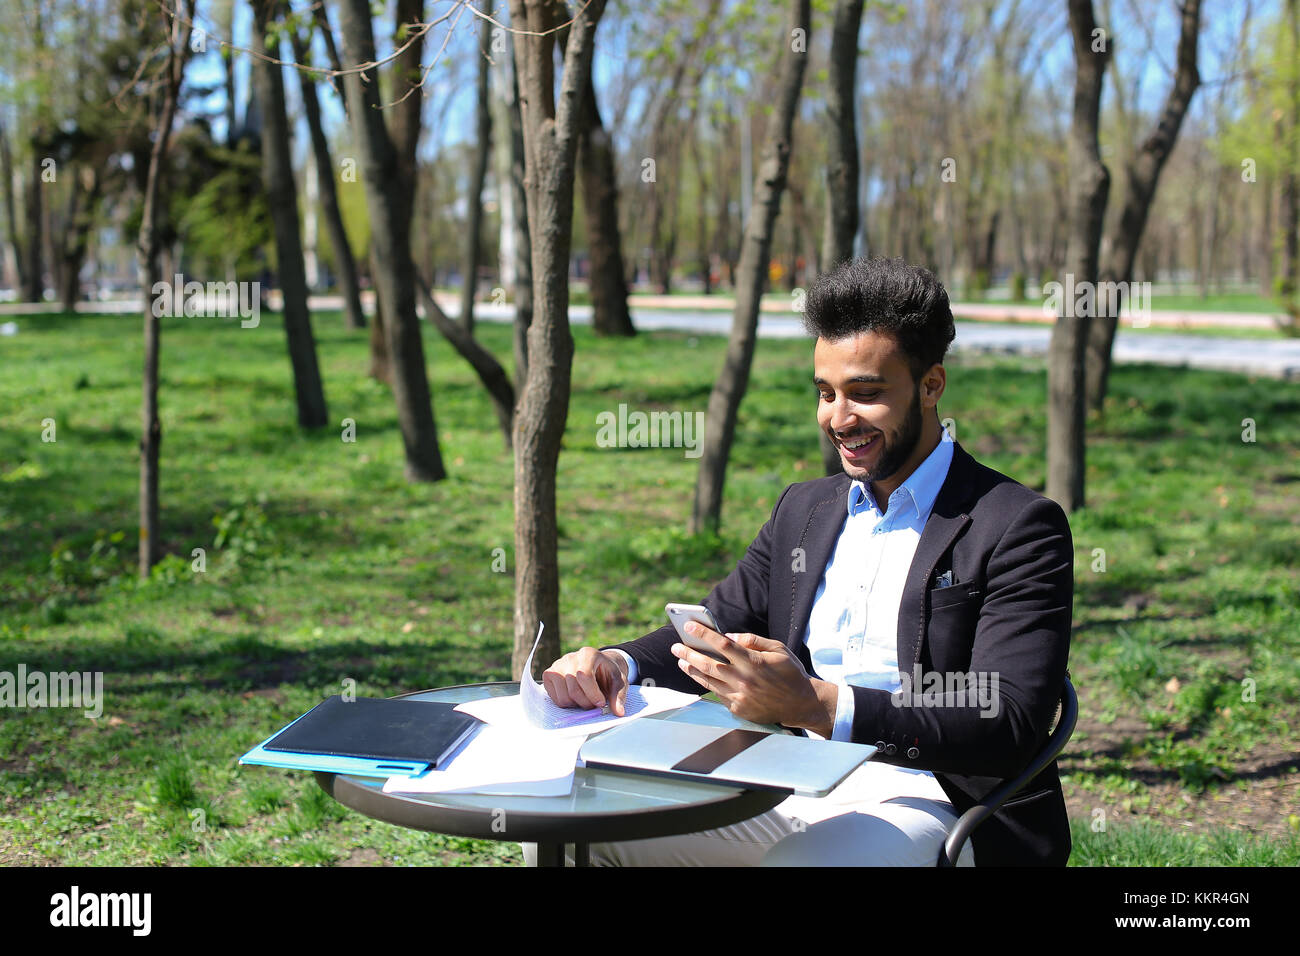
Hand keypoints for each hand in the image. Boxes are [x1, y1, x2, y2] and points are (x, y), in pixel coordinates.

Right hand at [542, 647, 629, 715]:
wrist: (598, 665)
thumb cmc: (608, 673)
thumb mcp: (618, 682)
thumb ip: (619, 696)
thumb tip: (619, 712)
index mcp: (588, 654)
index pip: (584, 676)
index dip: (592, 694)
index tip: (601, 703)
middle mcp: (570, 657)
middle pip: (574, 690)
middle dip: (587, 703)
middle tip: (595, 704)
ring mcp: (557, 666)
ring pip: (564, 697)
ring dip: (577, 704)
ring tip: (586, 699)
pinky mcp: (549, 675)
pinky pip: (555, 699)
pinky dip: (567, 703)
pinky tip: (576, 697)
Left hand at [671, 623, 837, 735]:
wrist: (801, 704)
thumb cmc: (790, 673)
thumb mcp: (778, 650)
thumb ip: (753, 641)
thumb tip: (729, 636)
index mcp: (754, 662)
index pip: (723, 645)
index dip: (704, 634)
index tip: (688, 626)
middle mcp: (745, 680)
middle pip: (709, 664)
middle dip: (689, 653)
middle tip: (676, 647)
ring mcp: (740, 697)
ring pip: (709, 681)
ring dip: (693, 670)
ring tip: (681, 662)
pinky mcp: (739, 709)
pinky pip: (718, 694)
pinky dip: (707, 684)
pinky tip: (699, 676)